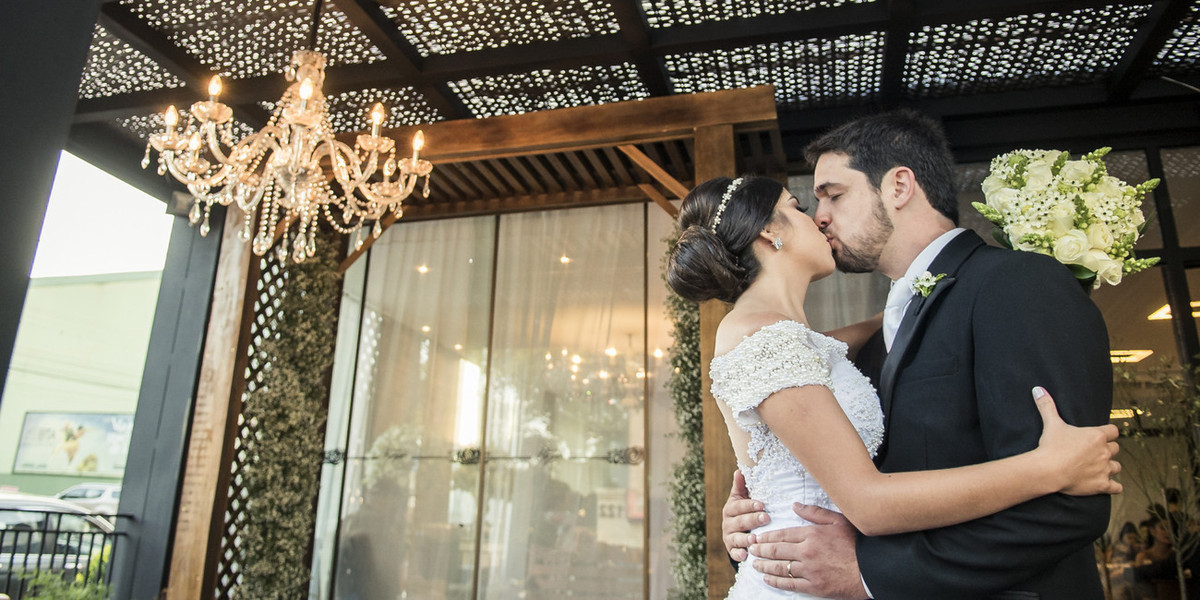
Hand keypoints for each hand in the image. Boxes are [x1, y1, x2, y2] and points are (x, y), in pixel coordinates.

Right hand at [722, 470, 767, 561]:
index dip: (749, 505)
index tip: (762, 504)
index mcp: (730, 509)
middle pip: (740, 522)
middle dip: (753, 520)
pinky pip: (734, 553)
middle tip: (766, 518)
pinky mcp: (731, 549)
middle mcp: (727, 523)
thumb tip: (739, 470)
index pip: (739, 506)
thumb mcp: (741, 498)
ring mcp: (729, 537)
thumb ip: (741, 486)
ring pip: (736, 538)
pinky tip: (746, 555)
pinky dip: (739, 554)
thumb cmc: (744, 511)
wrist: (738, 531)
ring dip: (745, 539)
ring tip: (755, 539)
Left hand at [749, 504, 867, 599]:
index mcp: (812, 534)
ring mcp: (809, 570)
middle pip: (776, 550)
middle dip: (760, 549)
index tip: (758, 537)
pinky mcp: (814, 586)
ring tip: (755, 563)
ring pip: (779, 567)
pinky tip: (767, 578)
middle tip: (751, 549)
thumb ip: (815, 512)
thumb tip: (795, 505)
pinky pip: (789, 584)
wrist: (872, 570)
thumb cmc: (857, 543)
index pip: (782, 534)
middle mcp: (807, 552)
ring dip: (764, 565)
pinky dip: (776, 581)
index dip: (767, 536)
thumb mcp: (838, 521)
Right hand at [1033, 386, 1121, 495]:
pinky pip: (1117, 487)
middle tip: (1094, 452)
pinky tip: (1109, 485)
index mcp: (1097, 435)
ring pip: (1117, 467)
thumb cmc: (1051, 445)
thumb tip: (1038, 389)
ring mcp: (1105, 469)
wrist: (1048, 470)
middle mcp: (1105, 451)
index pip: (1113, 431)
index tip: (1100, 436)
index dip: (1107, 433)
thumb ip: (1047, 405)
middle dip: (1107, 450)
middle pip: (1115, 448)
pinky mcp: (1102, 485)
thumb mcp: (1051, 423)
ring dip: (1110, 467)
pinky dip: (1114, 486)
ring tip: (1099, 468)